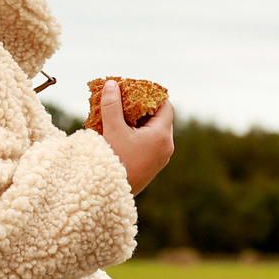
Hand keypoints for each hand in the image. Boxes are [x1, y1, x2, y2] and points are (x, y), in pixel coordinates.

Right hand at [93, 79, 174, 194]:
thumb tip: (112, 84)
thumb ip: (112, 105)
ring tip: (121, 118)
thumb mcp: (112, 129)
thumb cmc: (114, 161)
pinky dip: (140, 136)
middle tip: (125, 102)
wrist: (111, 194)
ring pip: (155, 132)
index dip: (152, 96)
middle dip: (143, 109)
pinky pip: (151, 144)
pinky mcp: (154, 166)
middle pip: (160, 118)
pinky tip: (122, 135)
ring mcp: (162, 158)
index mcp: (162, 135)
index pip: (165, 106)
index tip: (135, 92)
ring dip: (140, 123)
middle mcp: (167, 146)